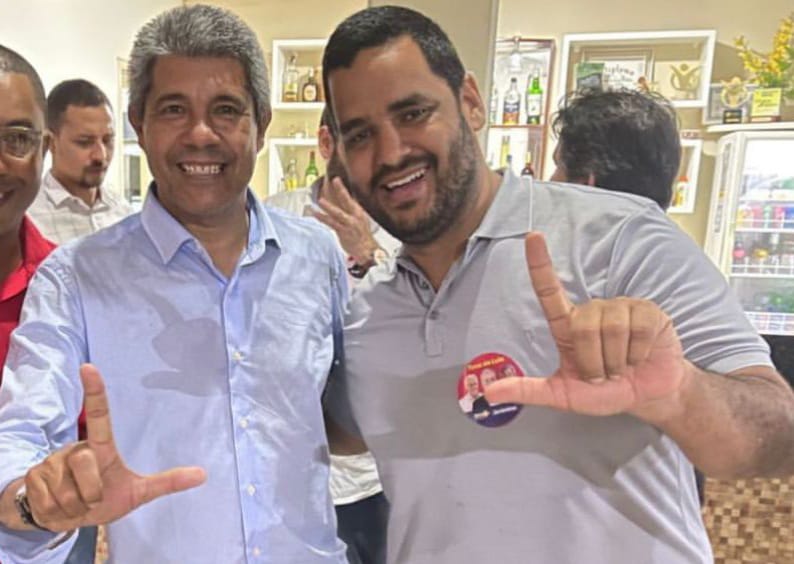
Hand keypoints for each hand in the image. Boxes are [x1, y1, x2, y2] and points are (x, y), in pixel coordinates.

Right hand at [22, 364, 205, 531]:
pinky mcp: (32, 480)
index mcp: (99, 447)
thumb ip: (167, 482)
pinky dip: (60, 515)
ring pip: (70, 492)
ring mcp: (51, 464)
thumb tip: (203, 474)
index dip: (95, 392)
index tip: (89, 366)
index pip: (99, 416)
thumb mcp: (137, 492)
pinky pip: (52, 505)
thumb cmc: (104, 498)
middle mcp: (74, 449)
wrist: (63, 519)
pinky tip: (59, 509)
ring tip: (76, 503)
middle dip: (92, 493)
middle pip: (87, 466)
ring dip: (76, 507)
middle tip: (92, 498)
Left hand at [313, 177, 378, 262]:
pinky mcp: (343, 232)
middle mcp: (355, 216)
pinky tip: (316, 214)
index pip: (350, 197)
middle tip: (334, 181)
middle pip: (347, 201)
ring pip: (338, 213)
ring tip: (321, 200)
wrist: (366, 250)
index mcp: (358, 212)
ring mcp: (349, 224)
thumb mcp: (359, 220)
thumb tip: (344, 200)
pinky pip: (331, 224)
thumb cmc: (361, 235)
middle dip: (341, 190)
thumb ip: (351, 210)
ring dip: (329, 207)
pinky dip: (323, 218)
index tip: (336, 179)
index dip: (342, 188)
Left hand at [485, 233, 687, 419]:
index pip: (548, 290)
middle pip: (582, 327)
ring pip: (612, 329)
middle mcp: (591, 311)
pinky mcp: (647, 312)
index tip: (532, 236)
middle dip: (594, 361)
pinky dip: (637, 353)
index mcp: (568, 326)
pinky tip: (640, 356)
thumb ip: (528, 391)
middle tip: (604, 373)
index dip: (540, 263)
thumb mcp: (563, 395)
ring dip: (617, 360)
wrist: (647, 397)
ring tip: (622, 365)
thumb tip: (490, 392)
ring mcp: (620, 308)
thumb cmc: (604, 391)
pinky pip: (637, 329)